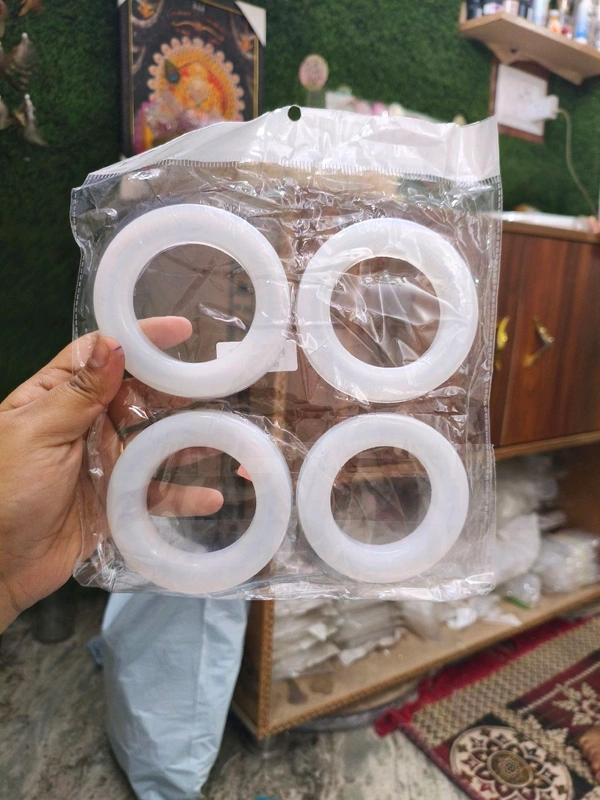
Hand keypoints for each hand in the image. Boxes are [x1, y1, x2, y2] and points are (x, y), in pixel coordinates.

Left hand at [0, 317, 222, 631]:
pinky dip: (184, 496)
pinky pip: (157, 493)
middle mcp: (86, 425)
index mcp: (58, 398)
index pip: (101, 356)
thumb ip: (78, 393)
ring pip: (155, 443)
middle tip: (220, 387)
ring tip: (229, 433)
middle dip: (178, 392)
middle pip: (140, 398)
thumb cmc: (4, 490)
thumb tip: (114, 345)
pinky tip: (211, 497)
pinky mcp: (119, 501)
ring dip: (190, 439)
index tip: (180, 332)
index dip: (140, 340)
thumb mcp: (37, 434)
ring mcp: (106, 463)